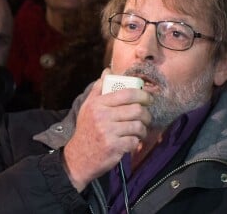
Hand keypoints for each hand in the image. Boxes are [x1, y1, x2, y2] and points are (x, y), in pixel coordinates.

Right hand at [62, 69, 151, 191]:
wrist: (79, 156)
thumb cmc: (86, 128)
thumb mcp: (88, 106)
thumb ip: (99, 88)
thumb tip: (108, 71)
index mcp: (97, 103)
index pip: (126, 93)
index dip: (142, 94)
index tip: (147, 98)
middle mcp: (102, 116)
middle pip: (136, 110)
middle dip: (146, 114)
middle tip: (146, 117)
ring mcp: (108, 132)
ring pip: (138, 126)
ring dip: (143, 129)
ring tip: (139, 130)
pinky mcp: (114, 147)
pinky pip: (134, 141)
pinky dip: (136, 142)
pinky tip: (131, 141)